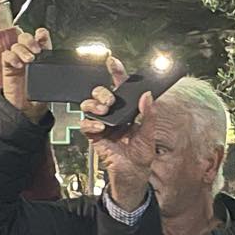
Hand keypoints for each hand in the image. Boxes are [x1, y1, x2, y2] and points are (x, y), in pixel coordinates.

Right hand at [0, 27, 53, 118]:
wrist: (27, 110)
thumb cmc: (38, 97)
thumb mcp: (50, 83)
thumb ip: (53, 72)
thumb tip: (60, 66)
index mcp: (41, 56)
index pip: (40, 38)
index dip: (40, 35)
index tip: (42, 36)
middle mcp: (28, 56)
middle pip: (25, 37)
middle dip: (31, 40)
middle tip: (36, 50)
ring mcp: (17, 60)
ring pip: (16, 45)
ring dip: (23, 50)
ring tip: (29, 60)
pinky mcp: (8, 67)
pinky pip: (7, 55)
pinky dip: (12, 57)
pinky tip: (18, 65)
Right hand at [81, 57, 156, 206]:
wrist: (133, 174)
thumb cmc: (141, 156)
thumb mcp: (149, 134)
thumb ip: (149, 115)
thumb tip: (147, 96)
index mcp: (127, 111)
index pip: (120, 88)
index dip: (116, 73)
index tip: (113, 61)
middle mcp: (113, 115)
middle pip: (101, 93)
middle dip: (103, 92)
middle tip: (111, 101)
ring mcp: (102, 124)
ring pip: (89, 105)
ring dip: (94, 104)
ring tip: (104, 111)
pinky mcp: (93, 135)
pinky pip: (84, 124)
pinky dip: (90, 123)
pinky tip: (100, 126)